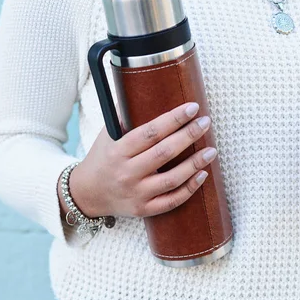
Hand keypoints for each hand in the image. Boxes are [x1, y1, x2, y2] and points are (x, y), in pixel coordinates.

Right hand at [61, 102, 217, 217]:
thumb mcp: (108, 136)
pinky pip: (171, 201)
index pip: (150, 132)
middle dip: (188, 135)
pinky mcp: (144, 209)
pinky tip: (203, 174)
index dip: (174, 119)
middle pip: (164, 153)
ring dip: (195, 163)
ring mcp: (136, 193)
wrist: (87, 194)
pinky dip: (189, 189)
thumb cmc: (103, 159)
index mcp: (118, 151)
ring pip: (172, 179)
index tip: (192, 108)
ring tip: (211, 150)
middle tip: (206, 122)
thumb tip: (149, 90)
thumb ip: (127, 118)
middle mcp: (127, 173)